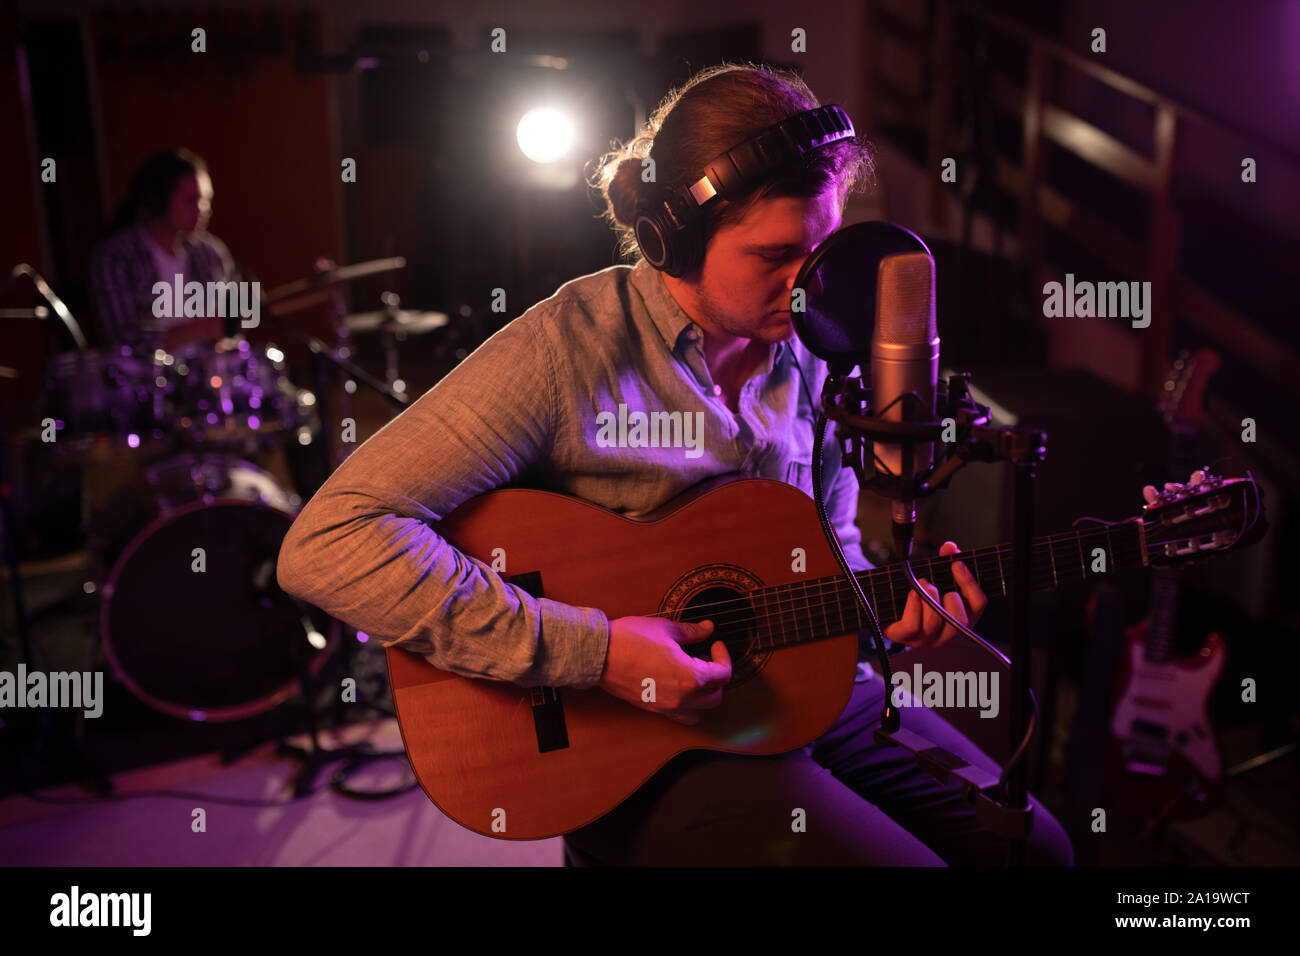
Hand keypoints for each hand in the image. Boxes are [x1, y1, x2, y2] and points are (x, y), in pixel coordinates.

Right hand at [599, 617, 730, 724]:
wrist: (599, 654)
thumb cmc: (631, 639)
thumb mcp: (667, 629)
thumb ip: (692, 632)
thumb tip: (707, 628)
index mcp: (691, 677)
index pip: (723, 674)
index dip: (724, 656)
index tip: (716, 644)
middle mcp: (682, 698)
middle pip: (715, 696)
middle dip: (717, 678)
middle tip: (707, 659)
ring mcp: (667, 707)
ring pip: (699, 712)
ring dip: (704, 696)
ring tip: (695, 676)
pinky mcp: (653, 709)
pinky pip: (679, 716)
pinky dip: (687, 706)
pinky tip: (679, 687)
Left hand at [883, 541, 986, 648]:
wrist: (888, 609)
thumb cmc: (918, 595)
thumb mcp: (935, 578)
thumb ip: (944, 562)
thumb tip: (950, 547)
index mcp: (962, 616)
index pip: (979, 603)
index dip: (970, 582)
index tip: (957, 563)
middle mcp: (948, 632)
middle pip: (961, 620)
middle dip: (950, 597)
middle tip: (935, 582)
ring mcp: (927, 638)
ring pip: (935, 622)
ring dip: (928, 598)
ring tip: (921, 584)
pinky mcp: (906, 638)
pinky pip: (912, 626)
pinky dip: (913, 606)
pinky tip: (912, 593)